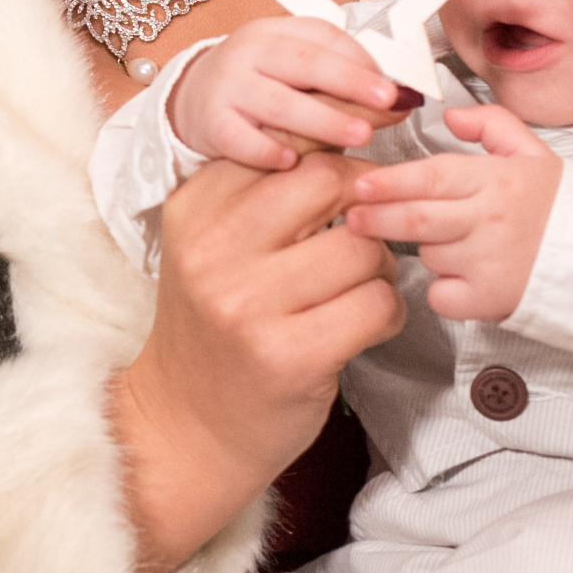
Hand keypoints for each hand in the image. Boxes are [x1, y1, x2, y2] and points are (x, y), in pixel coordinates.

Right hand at [111, 154, 402, 572]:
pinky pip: (376, 305)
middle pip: (328, 182)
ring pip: (361, 248)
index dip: (337, 161)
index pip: (288, 150)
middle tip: (362, 237)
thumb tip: (349, 146)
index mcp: (194, 209)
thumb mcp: (213, 247)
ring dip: (379, 269)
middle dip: (365, 207)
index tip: (353, 187)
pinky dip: (387, 313)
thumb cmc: (214, 331)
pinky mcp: (289, 355)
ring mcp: (247, 304)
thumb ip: (262, 197)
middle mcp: (212, 250)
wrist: (185, 426)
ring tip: (358, 290)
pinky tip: (364, 326)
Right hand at [167, 17, 417, 170]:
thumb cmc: (262, 85)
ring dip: (323, 120)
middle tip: (387, 100)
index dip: (363, 60)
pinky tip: (290, 162)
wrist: (192, 97)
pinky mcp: (211, 123)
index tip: (396, 82)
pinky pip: (239, 138)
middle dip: (349, 82)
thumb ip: (343, 79)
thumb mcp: (295, 69)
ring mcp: (228, 87)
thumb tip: (405, 98)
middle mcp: (250, 53)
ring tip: (360, 135)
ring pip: (278, 102)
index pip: (324, 38)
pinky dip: (265, 151)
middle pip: (303, 63)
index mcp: (276, 32)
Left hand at [348, 104, 556, 321]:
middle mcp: (492, 220)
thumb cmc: (567, 209)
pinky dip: (443, 290)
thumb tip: (450, 115)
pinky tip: (463, 279)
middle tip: (352, 217)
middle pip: (417, 218)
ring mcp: (490, 262)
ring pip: (430, 254)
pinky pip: (443, 295)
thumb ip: (492, 125)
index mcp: (499, 180)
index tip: (360, 184)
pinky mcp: (491, 300)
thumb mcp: (535, 154)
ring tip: (451, 244)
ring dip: (426, 250)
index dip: (390, 181)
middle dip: (376, 217)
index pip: (431, 176)